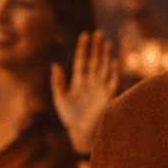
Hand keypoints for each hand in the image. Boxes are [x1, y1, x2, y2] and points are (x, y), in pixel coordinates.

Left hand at [51, 30, 119, 154]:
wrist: (80, 133)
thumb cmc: (69, 118)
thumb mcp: (60, 99)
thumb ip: (57, 82)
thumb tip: (54, 64)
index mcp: (78, 81)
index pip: (81, 60)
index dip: (83, 48)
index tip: (84, 35)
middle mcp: (90, 81)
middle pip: (94, 60)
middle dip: (96, 47)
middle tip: (97, 33)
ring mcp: (100, 87)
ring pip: (103, 67)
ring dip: (105, 55)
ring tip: (105, 42)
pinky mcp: (108, 95)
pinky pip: (112, 80)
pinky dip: (113, 71)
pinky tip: (113, 61)